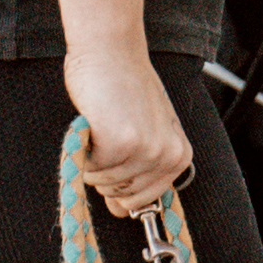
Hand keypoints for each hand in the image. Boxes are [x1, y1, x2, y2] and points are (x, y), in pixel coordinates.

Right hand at [64, 45, 190, 215]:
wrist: (111, 50)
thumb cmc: (124, 86)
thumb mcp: (144, 131)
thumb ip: (138, 173)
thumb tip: (121, 211)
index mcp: (179, 156)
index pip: (143, 200)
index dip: (122, 186)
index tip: (117, 159)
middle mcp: (168, 157)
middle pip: (122, 196)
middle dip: (106, 173)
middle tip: (108, 135)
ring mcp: (146, 152)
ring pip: (103, 184)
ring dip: (93, 161)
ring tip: (102, 126)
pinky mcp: (121, 145)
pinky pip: (90, 170)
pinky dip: (83, 152)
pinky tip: (93, 125)